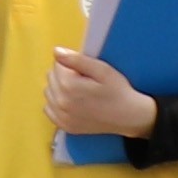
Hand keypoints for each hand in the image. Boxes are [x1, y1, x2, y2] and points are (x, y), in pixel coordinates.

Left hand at [40, 49, 155, 138]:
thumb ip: (76, 59)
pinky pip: (48, 108)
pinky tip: (72, 103)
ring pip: (48, 91)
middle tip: (85, 82)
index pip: (57, 64)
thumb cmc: (117, 91)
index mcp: (68, 86)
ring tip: (79, 92)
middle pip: (51, 77)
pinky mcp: (64, 126)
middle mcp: (60, 102)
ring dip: (59, 88)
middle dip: (64, 75)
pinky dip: (56, 103)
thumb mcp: (102, 70)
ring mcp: (61, 116)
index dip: (72, 64)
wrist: (129, 117)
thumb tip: (55, 51)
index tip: (86, 72)